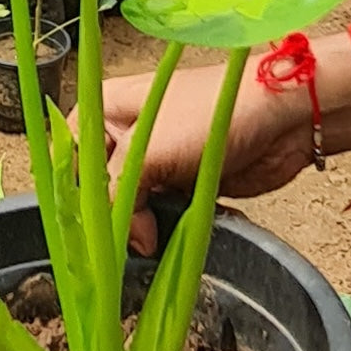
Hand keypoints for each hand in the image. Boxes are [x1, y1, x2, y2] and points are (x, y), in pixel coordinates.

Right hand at [90, 25, 350, 254]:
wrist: (281, 118)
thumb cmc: (211, 114)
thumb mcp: (148, 151)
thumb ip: (115, 195)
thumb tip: (126, 241)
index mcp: (104, 109)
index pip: (69, 159)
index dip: (76, 196)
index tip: (86, 231)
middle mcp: (124, 134)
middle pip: (99, 189)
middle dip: (111, 218)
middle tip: (128, 239)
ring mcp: (155, 159)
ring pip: (130, 207)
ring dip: (140, 227)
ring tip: (152, 240)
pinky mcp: (182, 183)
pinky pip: (160, 215)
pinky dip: (164, 228)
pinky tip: (170, 237)